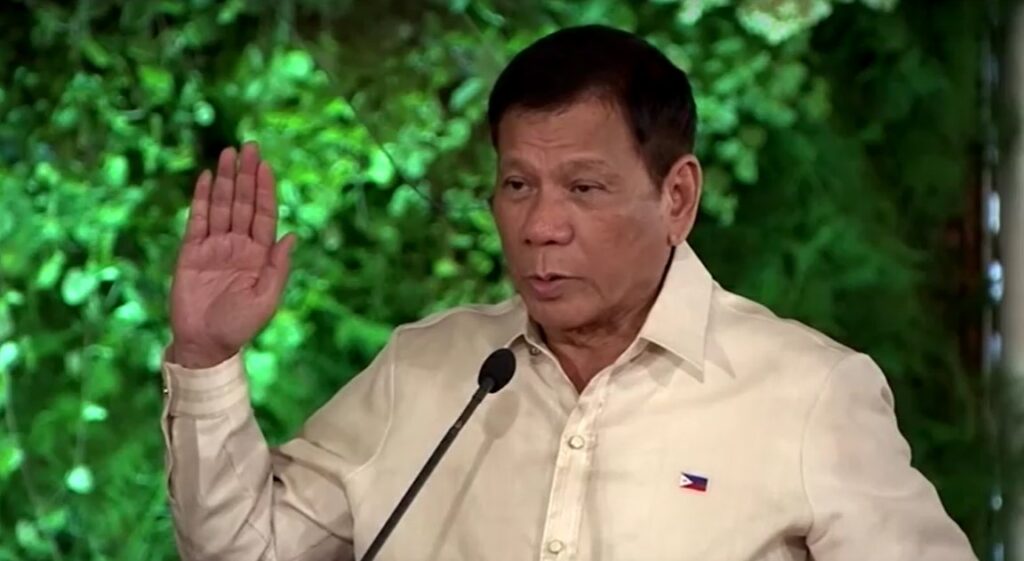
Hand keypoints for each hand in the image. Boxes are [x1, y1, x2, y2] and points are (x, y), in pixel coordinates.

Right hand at [169, 143, 295, 368]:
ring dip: (225, 180)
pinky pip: (197, 220)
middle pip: (243, 203)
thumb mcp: (267, 297)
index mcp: (259, 254)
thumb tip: (293, 235)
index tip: (265, 165)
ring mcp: (214, 247)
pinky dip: (201, 199)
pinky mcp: (190, 252)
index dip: (265, 189)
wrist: (205, 344)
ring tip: (228, 152)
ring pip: (221, 206)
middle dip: (246, 175)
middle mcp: (238, 245)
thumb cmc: (240, 326)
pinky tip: (206, 178)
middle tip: (248, 146)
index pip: (264, 214)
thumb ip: (279, 266)